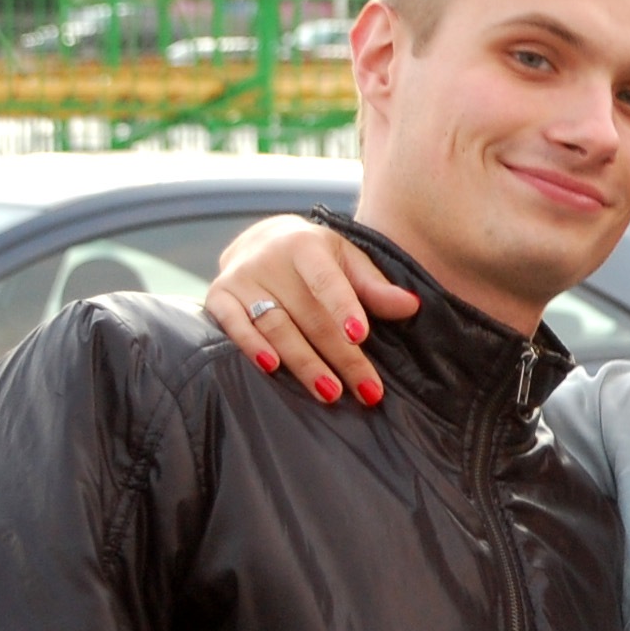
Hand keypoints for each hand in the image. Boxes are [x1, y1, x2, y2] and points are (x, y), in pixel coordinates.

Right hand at [205, 215, 418, 404]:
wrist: (262, 238)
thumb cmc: (317, 258)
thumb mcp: (348, 261)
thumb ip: (375, 287)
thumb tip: (411, 306)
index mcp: (307, 245)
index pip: (328, 281)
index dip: (344, 308)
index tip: (360, 337)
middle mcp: (270, 259)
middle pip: (309, 316)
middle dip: (341, 357)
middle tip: (366, 391)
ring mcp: (241, 278)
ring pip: (276, 327)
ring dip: (304, 363)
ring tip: (330, 392)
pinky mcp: (218, 295)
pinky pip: (234, 326)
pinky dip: (252, 347)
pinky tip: (272, 370)